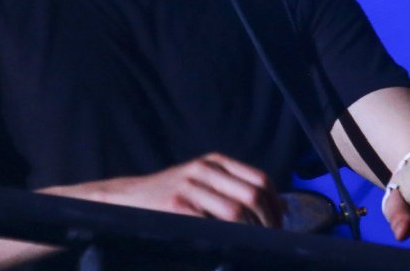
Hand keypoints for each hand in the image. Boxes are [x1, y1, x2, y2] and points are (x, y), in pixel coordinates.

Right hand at [43, 152, 284, 227]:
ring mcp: (189, 186)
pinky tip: (230, 248)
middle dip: (269, 223)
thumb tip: (278, 207)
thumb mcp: (202, 181)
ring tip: (255, 247)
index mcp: (215, 162)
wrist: (128, 199)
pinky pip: (212, 226)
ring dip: (252, 234)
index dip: (276, 204)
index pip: (260, 180)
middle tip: (273, 241)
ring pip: (236, 213)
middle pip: (253, 196)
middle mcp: (204, 169)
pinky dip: (227, 240)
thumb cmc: (171, 195)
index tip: (281, 224)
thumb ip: (234, 188)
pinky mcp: (176, 206)